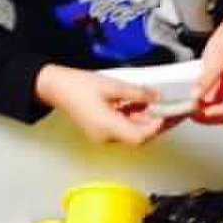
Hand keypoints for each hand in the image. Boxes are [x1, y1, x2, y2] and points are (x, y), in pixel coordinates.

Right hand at [35, 65, 164, 144]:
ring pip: (130, 132)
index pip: (139, 136)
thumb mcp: (112, 85)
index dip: (156, 127)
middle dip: (154, 124)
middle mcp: (105, 136)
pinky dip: (132, 118)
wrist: (54, 87)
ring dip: (144, 120)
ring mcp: (101, 135)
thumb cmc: (76, 86)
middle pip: (137, 137)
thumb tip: (154, 96)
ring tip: (154, 104)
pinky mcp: (100, 130)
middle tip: (168, 111)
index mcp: (107, 127)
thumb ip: (136, 93)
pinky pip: (121, 128)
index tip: (166, 115)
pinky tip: (138, 105)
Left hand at [194, 9, 222, 122]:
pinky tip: (197, 103)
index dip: (217, 112)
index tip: (200, 112)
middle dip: (211, 116)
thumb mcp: (216, 56)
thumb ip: (208, 77)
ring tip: (191, 108)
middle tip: (191, 112)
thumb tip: (197, 94)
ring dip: (209, 113)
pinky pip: (221, 105)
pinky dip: (209, 107)